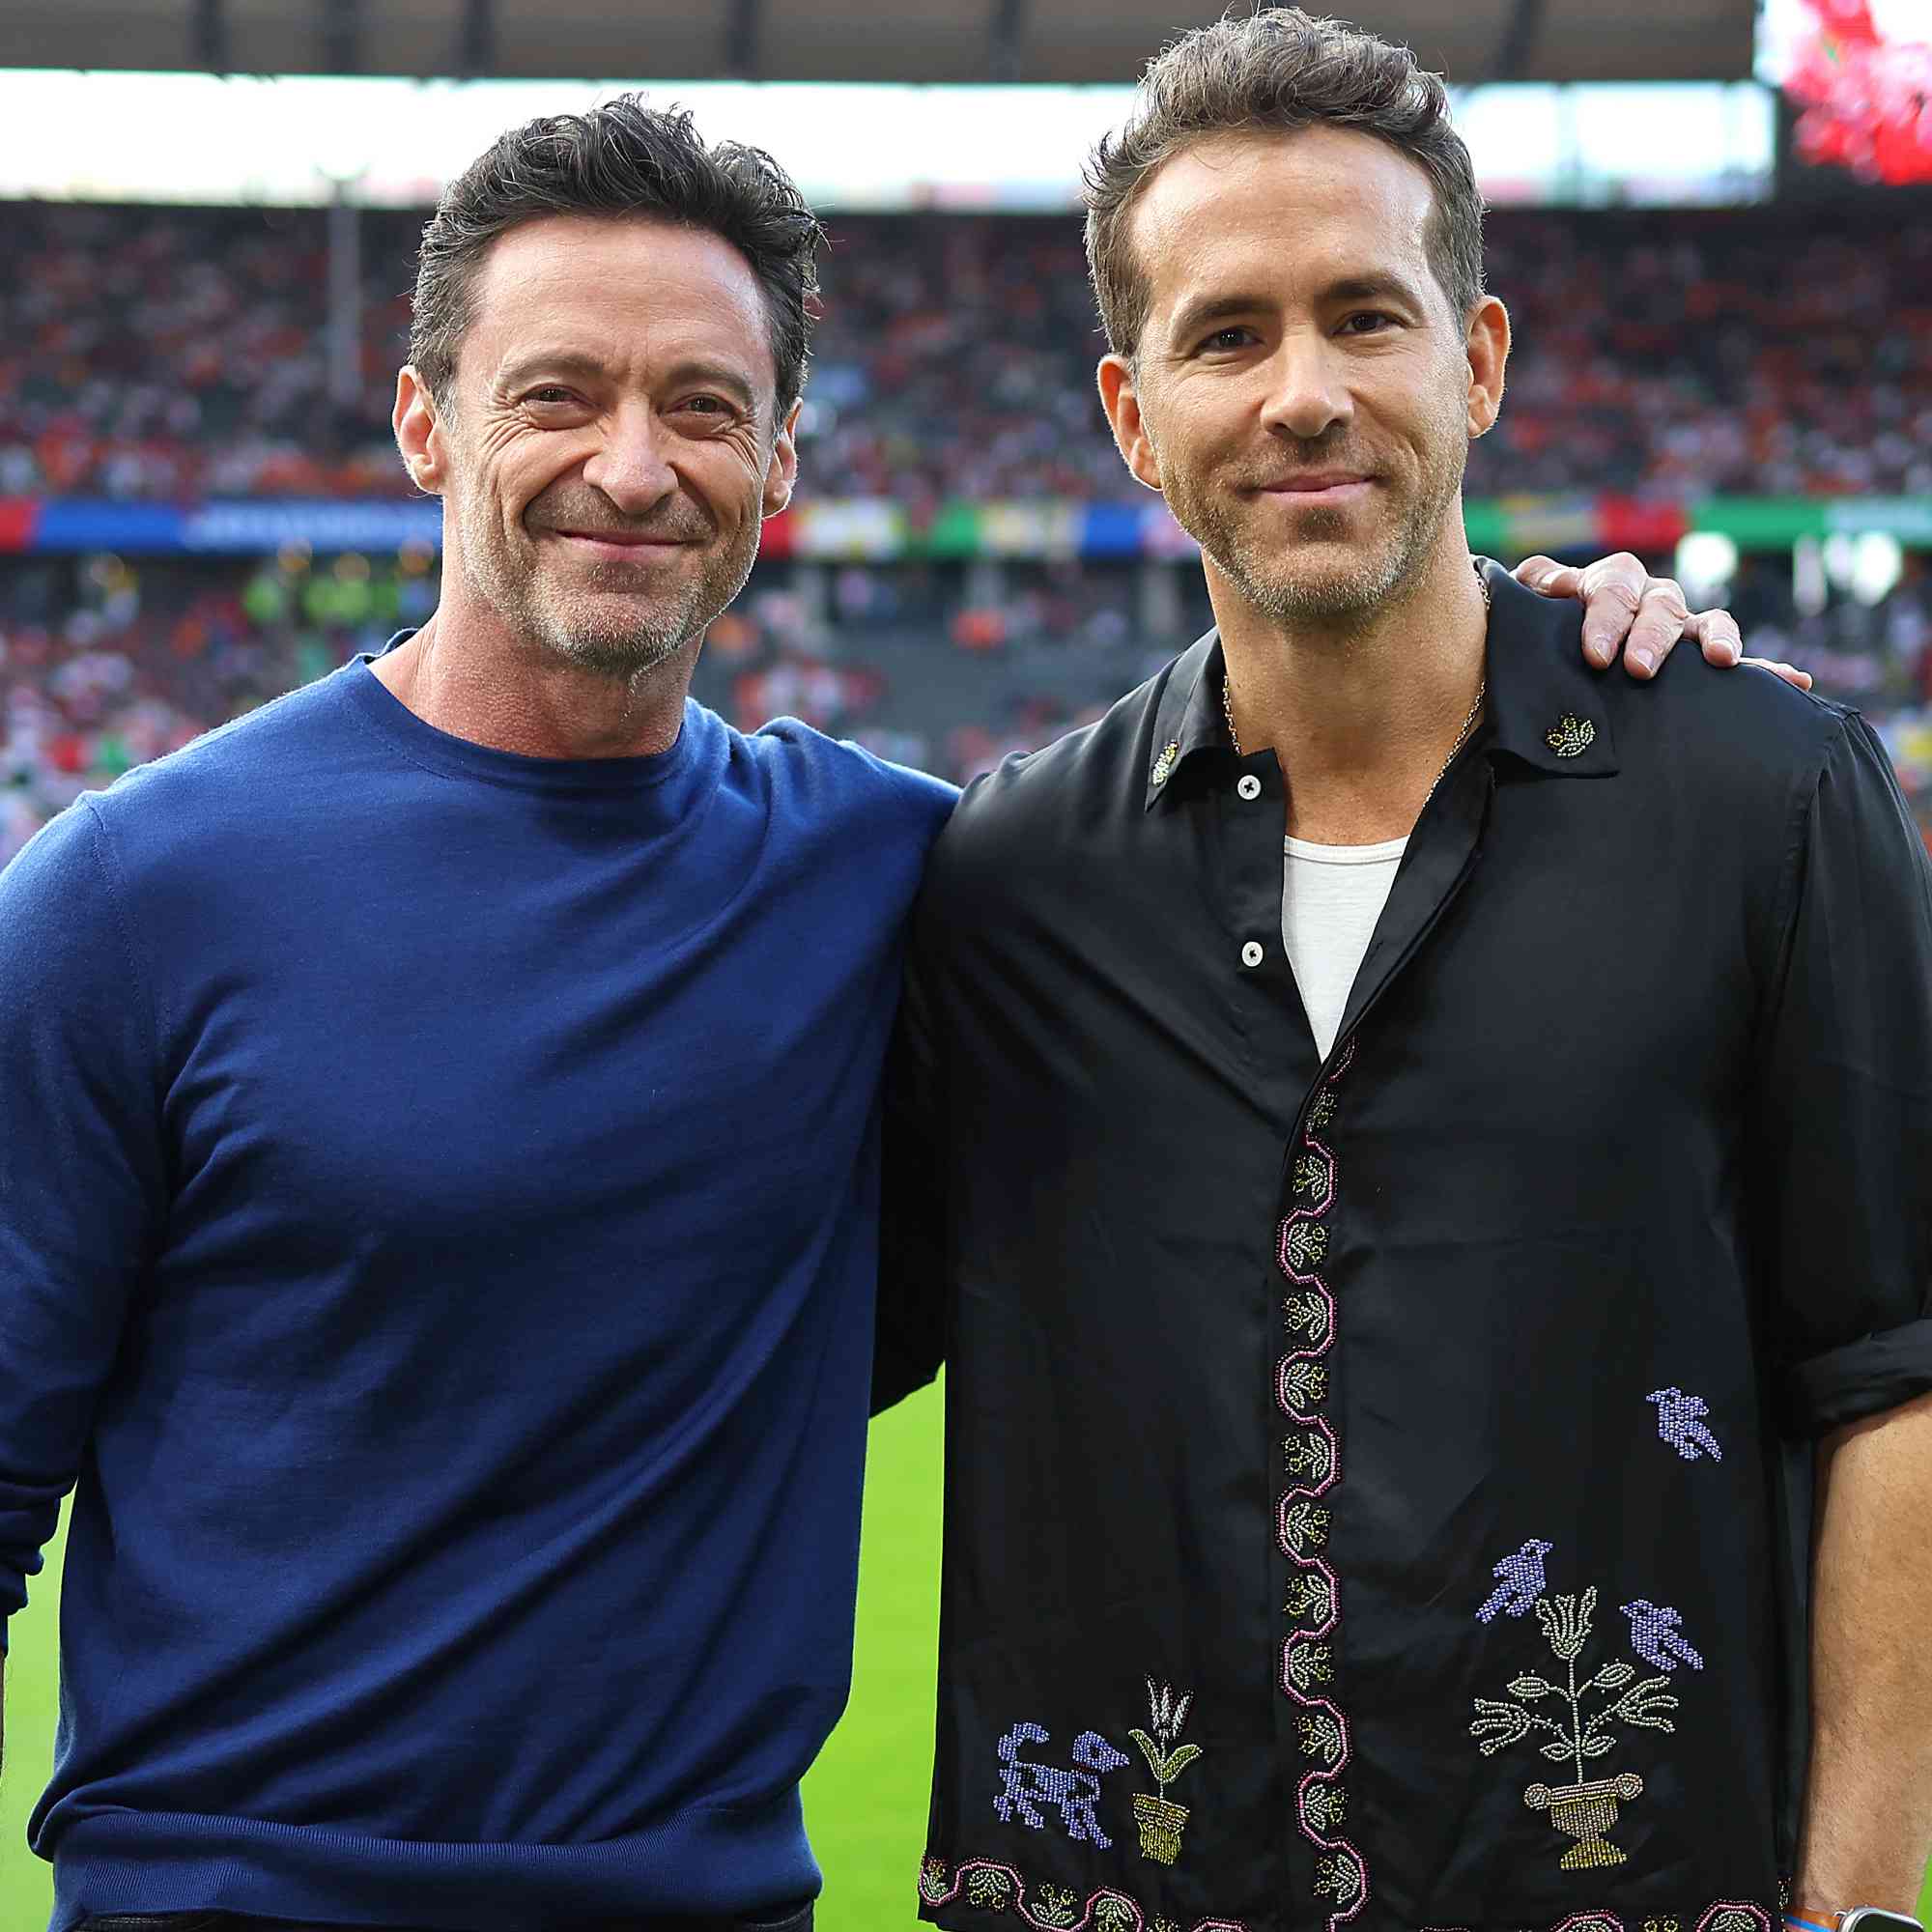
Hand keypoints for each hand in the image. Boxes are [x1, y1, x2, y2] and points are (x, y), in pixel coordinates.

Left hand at [1512, 552, 1812, 691]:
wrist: (1546, 671)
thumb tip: (1535, 579)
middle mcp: (1650, 602)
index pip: (1614, 586)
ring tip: (1717, 661)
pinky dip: (1767, 672)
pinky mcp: (1700, 663)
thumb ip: (1531, 592)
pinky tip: (1795, 683)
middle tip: (1638, 669)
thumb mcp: (1525, 616)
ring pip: (1707, 622)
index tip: (1596, 654)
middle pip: (1661, 606)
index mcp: (1608, 586)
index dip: (1606, 615)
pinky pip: (1741, 665)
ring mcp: (1681, 630)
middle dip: (1651, 636)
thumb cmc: (1537, 641)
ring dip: (1715, 638)